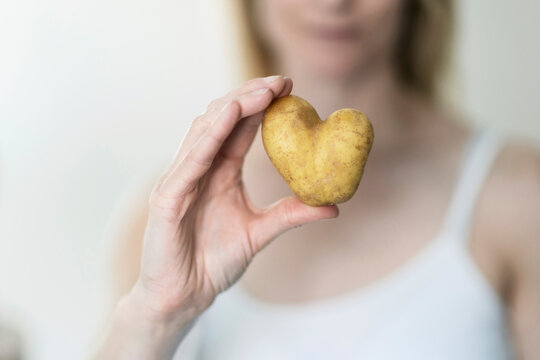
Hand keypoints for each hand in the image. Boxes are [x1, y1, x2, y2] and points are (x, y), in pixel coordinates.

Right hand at [135, 75, 338, 318]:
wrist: (184, 296)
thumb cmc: (213, 262)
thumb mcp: (259, 232)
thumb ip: (290, 214)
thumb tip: (333, 206)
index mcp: (219, 172)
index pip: (238, 128)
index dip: (261, 104)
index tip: (290, 87)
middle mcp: (199, 169)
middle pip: (221, 119)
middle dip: (250, 95)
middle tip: (282, 80)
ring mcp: (180, 180)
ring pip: (204, 131)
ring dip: (233, 106)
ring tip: (263, 90)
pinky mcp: (166, 198)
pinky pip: (189, 161)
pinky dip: (209, 135)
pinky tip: (229, 115)